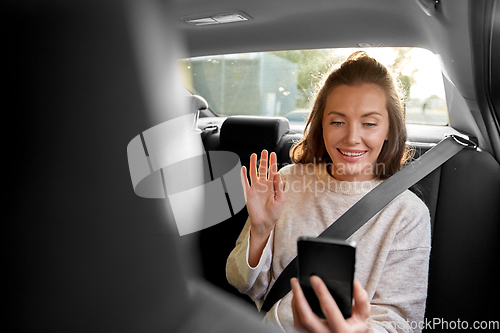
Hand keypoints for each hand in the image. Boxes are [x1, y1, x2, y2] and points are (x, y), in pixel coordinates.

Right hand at [241, 150, 284, 266]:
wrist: (265, 222)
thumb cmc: (274, 213)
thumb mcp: (281, 199)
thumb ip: (279, 186)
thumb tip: (278, 174)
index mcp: (272, 186)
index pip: (272, 171)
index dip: (272, 162)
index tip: (273, 154)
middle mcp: (264, 185)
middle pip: (263, 169)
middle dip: (263, 160)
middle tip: (264, 151)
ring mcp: (256, 188)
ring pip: (254, 173)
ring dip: (253, 164)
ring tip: (254, 155)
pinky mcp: (248, 193)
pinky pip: (245, 182)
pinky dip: (243, 175)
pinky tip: (243, 168)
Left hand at [291, 277, 371, 332]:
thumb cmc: (357, 327)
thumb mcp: (364, 315)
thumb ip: (361, 300)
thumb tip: (355, 285)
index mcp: (342, 330)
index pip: (329, 309)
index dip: (321, 292)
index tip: (315, 278)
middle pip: (307, 318)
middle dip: (299, 297)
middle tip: (295, 282)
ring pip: (299, 322)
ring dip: (295, 303)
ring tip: (295, 288)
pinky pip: (299, 325)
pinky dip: (295, 310)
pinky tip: (297, 299)